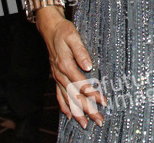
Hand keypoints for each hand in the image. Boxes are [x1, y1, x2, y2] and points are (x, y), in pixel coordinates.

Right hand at [37, 7, 103, 128]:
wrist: (50, 28)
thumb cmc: (63, 31)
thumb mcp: (73, 36)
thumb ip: (81, 51)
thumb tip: (88, 66)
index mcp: (65, 64)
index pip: (81, 83)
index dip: (93, 94)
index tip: (103, 101)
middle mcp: (60, 74)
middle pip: (74, 95)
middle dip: (87, 109)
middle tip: (98, 120)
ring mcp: (57, 77)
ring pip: (67, 98)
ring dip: (76, 112)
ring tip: (85, 124)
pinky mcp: (56, 76)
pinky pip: (59, 95)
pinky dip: (64, 106)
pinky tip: (69, 115)